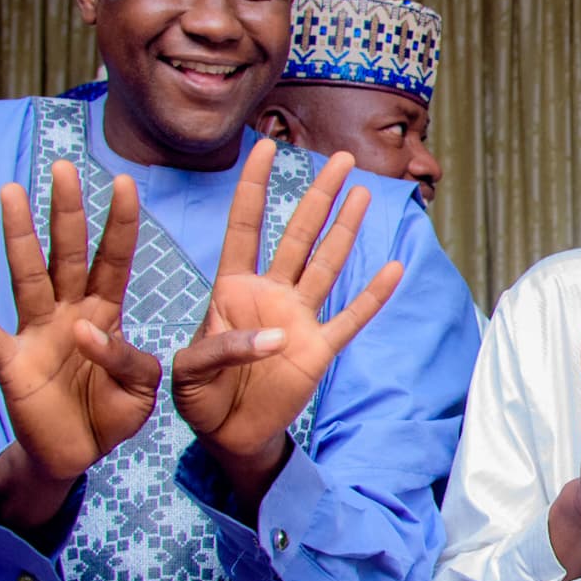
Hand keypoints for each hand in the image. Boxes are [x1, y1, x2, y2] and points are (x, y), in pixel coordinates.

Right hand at [0, 160, 158, 529]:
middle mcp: (69, 312)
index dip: (120, 223)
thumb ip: (130, 361)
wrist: (76, 455)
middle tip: (64, 166)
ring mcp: (36, 333)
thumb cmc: (110, 413)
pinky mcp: (11, 362)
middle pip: (69, 253)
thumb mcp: (140, 389)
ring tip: (11, 191)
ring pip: (27, 276)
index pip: (115, 259)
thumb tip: (87, 334)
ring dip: (20, 235)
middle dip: (68, 211)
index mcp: (106, 314)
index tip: (125, 180)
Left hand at [172, 143, 404, 490]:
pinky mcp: (319, 350)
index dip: (254, 186)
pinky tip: (392, 268)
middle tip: (341, 158)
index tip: (266, 146)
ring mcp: (299, 319)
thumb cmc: (199, 396)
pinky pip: (350, 318)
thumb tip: (279, 337)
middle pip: (298, 234)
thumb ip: (223, 347)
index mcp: (231, 289)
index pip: (245, 226)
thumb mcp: (188, 371)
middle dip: (318, 195)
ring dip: (346, 230)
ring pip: (327, 265)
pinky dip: (372, 296)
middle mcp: (270, 294)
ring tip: (363, 193)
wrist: (226, 435)